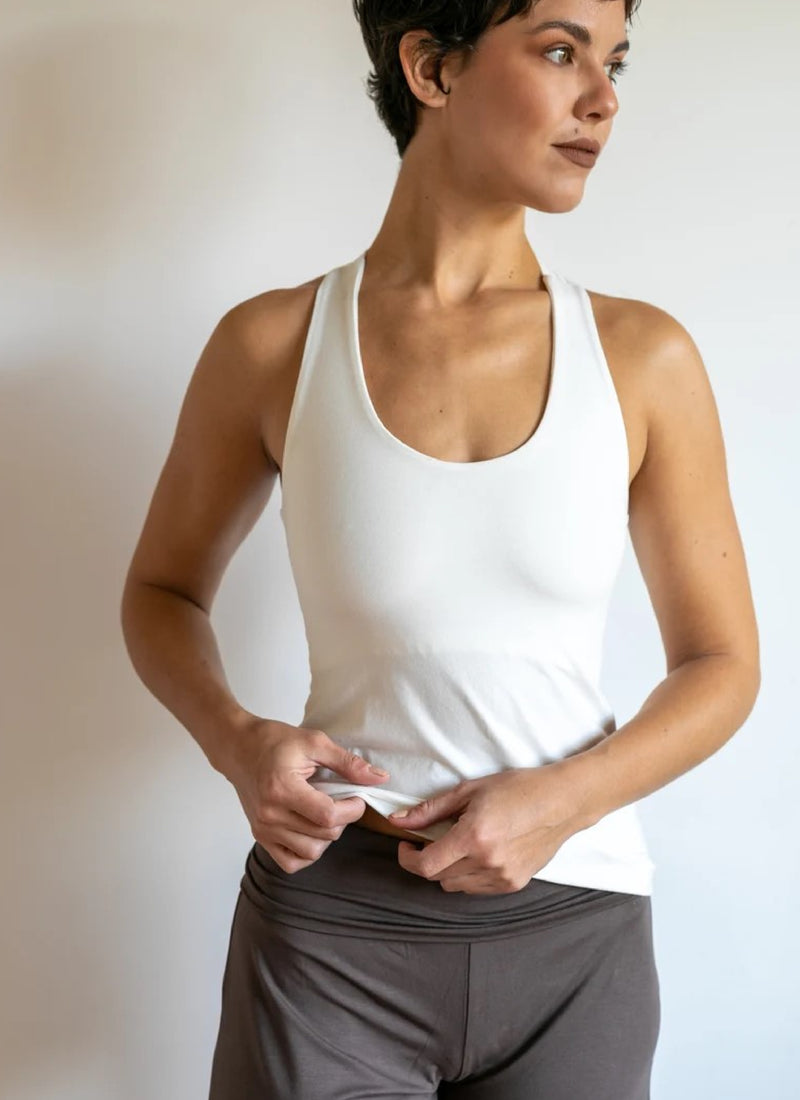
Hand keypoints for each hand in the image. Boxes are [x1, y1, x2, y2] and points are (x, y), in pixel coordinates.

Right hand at [222, 717, 389, 872]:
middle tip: (342, 800)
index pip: (328, 816)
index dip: (352, 809)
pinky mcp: (260, 837)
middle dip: (343, 820)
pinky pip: (290, 862)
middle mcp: (270, 814)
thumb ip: (347, 763)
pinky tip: (311, 830)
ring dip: (327, 836)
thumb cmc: (274, 741)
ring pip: (311, 852)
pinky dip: (307, 852)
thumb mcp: (315, 742)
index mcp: (281, 789)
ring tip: (325, 813)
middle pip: (323, 835)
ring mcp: (263, 829)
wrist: (238, 748)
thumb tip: (379, 778)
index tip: (357, 796)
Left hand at [387, 763, 586, 893]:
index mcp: (473, 837)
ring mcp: (502, 877)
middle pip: (438, 877)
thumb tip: (398, 820)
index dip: (408, 859)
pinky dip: (469, 875)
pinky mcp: (514, 884)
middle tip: (432, 838)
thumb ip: (431, 809)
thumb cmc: (518, 788)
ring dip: (448, 869)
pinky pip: (477, 888)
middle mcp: (487, 862)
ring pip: (456, 886)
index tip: (405, 846)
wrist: (562, 801)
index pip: (426, 865)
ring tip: (460, 844)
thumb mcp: (470, 790)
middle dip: (427, 859)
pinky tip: (479, 853)